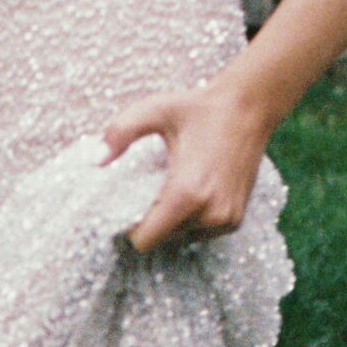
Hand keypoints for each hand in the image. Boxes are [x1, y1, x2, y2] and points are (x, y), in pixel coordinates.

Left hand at [101, 76, 286, 254]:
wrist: (250, 106)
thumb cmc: (199, 108)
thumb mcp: (155, 110)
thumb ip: (120, 131)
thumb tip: (96, 159)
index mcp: (187, 193)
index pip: (145, 240)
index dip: (131, 227)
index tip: (130, 204)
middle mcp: (210, 213)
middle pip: (162, 238)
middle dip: (152, 219)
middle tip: (154, 188)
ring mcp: (226, 219)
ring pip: (181, 236)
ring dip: (173, 218)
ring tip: (177, 185)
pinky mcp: (235, 220)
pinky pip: (199, 231)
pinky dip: (192, 217)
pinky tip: (195, 189)